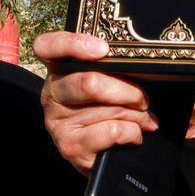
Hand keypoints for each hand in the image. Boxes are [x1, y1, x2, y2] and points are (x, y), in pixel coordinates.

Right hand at [35, 31, 157, 174]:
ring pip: (108, 109)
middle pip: (90, 82)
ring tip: (142, 120)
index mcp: (61, 68)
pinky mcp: (70, 146)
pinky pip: (112, 131)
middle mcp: (52, 92)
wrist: (102, 151)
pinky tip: (134, 136)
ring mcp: (56, 121)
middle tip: (144, 100)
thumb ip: (117, 66)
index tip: (103, 49)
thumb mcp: (113, 79)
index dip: (74, 44)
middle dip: (129, 92)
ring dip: (136, 115)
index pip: (48, 46)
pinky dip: (132, 132)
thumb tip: (145, 63)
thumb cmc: (112, 105)